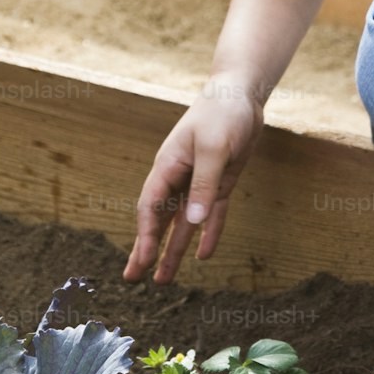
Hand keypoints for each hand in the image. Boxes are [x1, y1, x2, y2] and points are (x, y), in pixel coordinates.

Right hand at [122, 74, 263, 284]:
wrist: (240, 94)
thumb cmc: (222, 113)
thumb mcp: (214, 148)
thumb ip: (204, 185)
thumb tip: (193, 222)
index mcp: (168, 166)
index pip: (150, 207)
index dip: (145, 236)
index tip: (142, 261)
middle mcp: (179, 177)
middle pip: (158, 220)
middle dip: (146, 249)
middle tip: (132, 277)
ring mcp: (198, 181)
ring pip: (183, 223)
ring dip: (173, 250)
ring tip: (162, 279)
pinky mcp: (219, 182)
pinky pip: (211, 214)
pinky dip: (208, 233)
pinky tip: (203, 255)